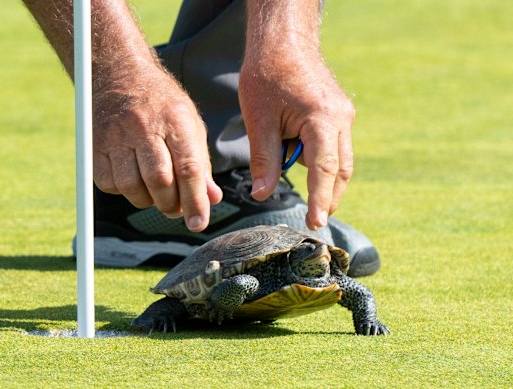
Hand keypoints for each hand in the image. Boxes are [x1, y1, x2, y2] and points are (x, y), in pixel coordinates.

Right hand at [93, 66, 221, 231]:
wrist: (119, 74)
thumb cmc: (162, 106)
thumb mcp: (189, 125)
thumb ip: (200, 164)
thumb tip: (211, 199)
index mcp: (175, 120)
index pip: (188, 169)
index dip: (195, 201)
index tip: (198, 223)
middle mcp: (143, 126)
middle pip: (159, 181)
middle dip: (171, 205)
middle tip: (176, 209)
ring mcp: (116, 134)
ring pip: (131, 186)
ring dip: (147, 201)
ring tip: (156, 195)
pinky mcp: (95, 144)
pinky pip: (108, 183)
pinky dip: (123, 192)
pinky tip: (133, 181)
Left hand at [239, 40, 354, 229]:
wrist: (282, 38)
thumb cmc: (267, 73)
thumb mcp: (259, 120)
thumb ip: (264, 160)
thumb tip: (262, 194)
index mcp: (323, 120)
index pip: (324, 171)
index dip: (320, 200)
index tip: (316, 224)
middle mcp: (340, 118)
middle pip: (340, 170)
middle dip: (328, 196)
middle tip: (314, 220)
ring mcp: (343, 114)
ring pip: (339, 159)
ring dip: (323, 177)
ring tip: (303, 188)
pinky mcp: (338, 111)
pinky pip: (334, 144)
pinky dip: (320, 159)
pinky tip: (301, 160)